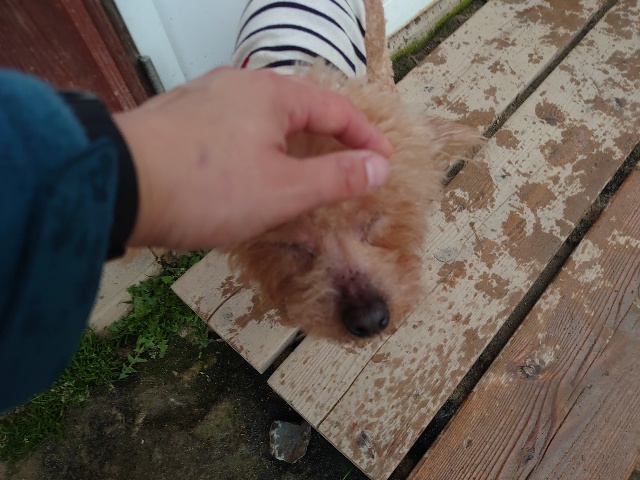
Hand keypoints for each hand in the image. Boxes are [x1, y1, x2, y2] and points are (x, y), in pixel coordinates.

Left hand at [114, 67, 391, 248]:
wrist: (117, 186)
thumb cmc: (207, 188)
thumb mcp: (283, 190)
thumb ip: (336, 178)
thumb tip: (379, 168)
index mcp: (271, 94)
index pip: (335, 111)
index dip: (365, 138)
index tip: (384, 163)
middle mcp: (237, 85)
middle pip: (298, 109)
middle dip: (327, 139)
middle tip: (347, 166)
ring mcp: (204, 99)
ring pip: (262, 120)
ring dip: (289, 146)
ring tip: (302, 173)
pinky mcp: (179, 120)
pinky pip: (233, 130)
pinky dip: (256, 150)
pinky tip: (249, 173)